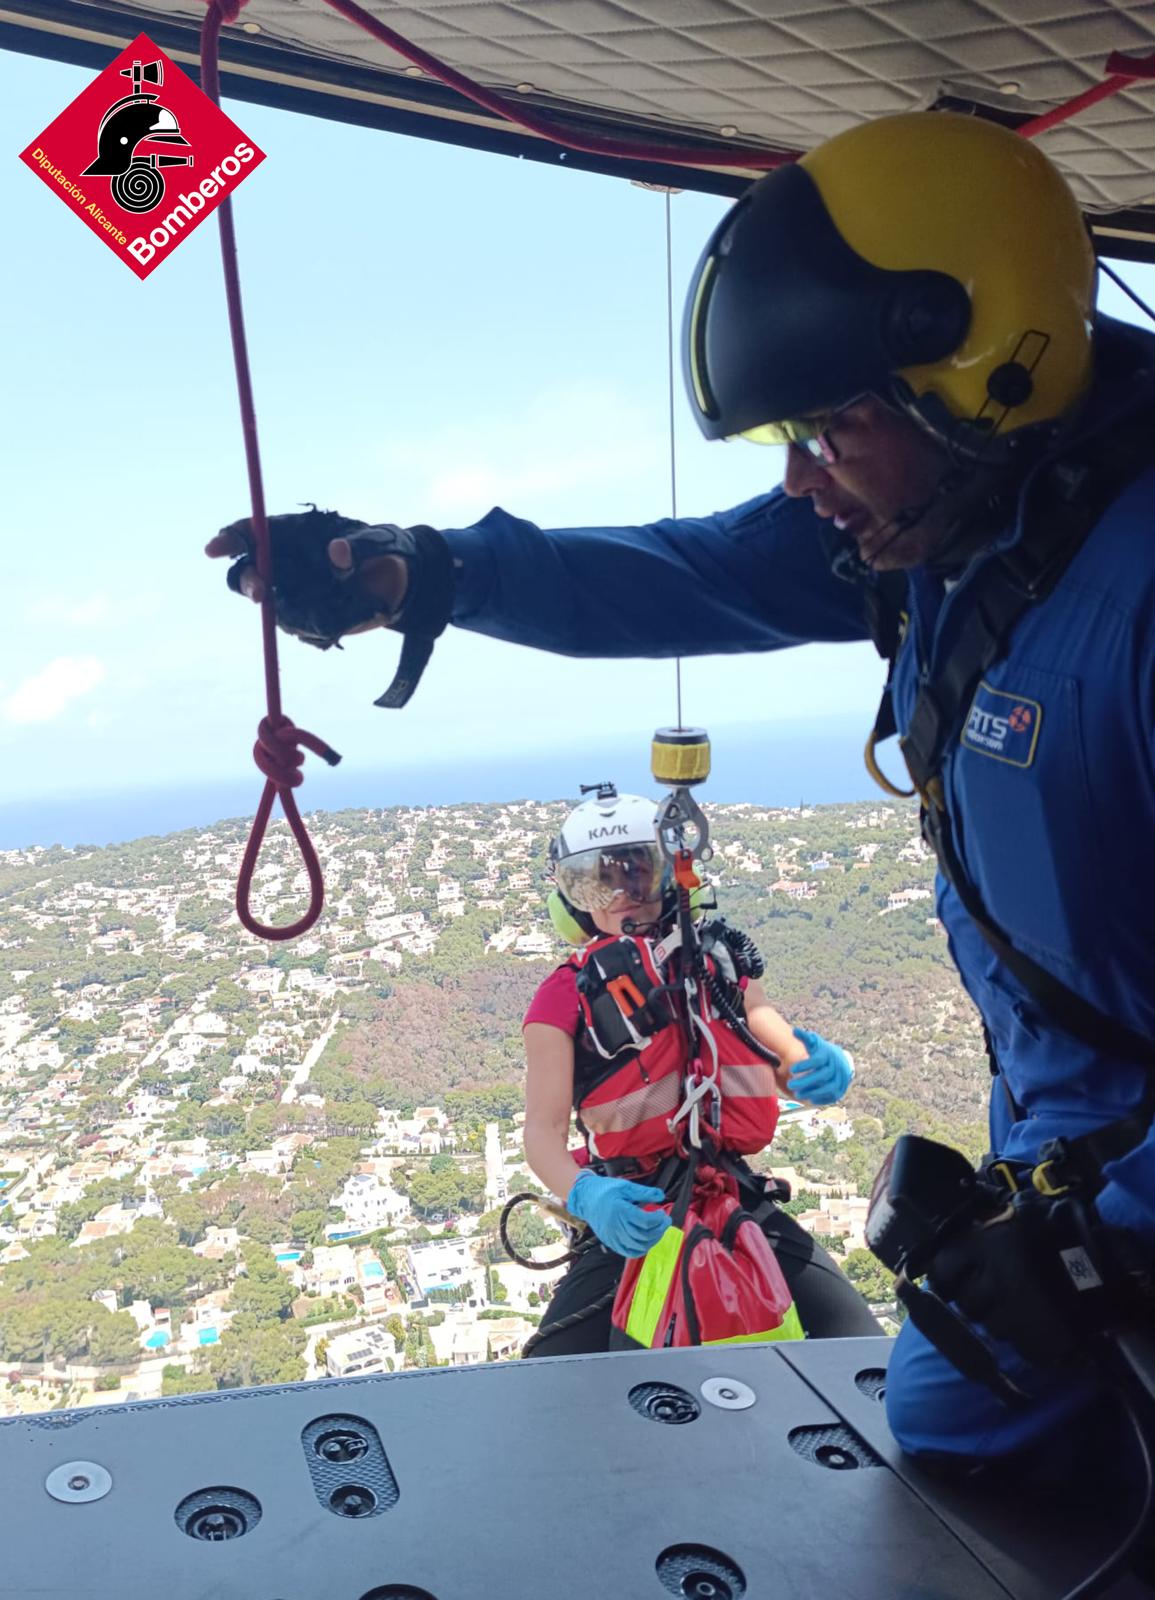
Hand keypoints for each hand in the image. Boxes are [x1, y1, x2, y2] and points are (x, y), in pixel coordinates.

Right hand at [206, 510, 409, 640]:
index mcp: (294, 534)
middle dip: (248, 582)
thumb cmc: (384, 552)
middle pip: (248, 572)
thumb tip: (337, 552)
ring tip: (320, 609)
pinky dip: (309, 626)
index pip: (252, 533)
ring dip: (284, 610)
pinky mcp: (306, 617)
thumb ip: (356, 547)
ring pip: (269, 604)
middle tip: (262, 592)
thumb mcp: (377, 544)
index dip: (230, 538)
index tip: (215, 549)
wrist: (402, 586)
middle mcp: (286, 564)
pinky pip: (295, 626)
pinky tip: (334, 620)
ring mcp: (293, 592)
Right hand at [566, 1172, 670, 1257]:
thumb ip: (644, 1192)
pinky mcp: (610, 1242)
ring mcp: (612, 1236)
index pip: (644, 1221)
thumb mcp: (625, 1186)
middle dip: (659, 1230)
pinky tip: (647, 1241)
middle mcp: (616, 1226)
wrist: (585, 1197)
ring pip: (638, 1246)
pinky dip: (640, 1249)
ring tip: (658, 1231)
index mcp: (620, 1211)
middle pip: (643, 1235)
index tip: (663, 1214)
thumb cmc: (605, 1190)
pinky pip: (628, 1252)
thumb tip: (661, 1195)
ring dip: (652, 1240)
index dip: (658, 1219)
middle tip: (665, 1222)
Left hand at [787, 1028, 853, 1104]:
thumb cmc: (822, 1052)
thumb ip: (805, 1038)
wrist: (841, 1061)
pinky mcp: (841, 1089)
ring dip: (812, 1092)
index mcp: (828, 1055)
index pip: (817, 1060)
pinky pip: (832, 1096)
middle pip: (822, 1075)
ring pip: (828, 1088)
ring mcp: (841, 1079)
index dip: (804, 1065)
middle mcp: (837, 1066)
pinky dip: (821, 1099)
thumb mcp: (815, 1044)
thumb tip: (794, 1031)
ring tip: (797, 1094)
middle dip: (805, 1081)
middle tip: (789, 1085)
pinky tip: (808, 1100)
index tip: (790, 1069)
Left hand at [927, 1190, 1142, 1365]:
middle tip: (997, 1292)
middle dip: (978, 1300)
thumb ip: (981, 1229)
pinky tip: (1038, 1322)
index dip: (947, 1277)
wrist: (1105, 1258)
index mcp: (985, 1244)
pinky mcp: (1039, 1339)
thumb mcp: (1014, 1214)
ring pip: (992, 1328)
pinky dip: (1027, 1339)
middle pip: (966, 1305)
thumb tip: (950, 1240)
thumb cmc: (1054, 1230)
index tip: (954, 1280)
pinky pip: (1020, 1347)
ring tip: (1023, 1306)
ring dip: (1003, 1320)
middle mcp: (995, 1279)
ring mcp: (1016, 1312)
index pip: (942, 1271)